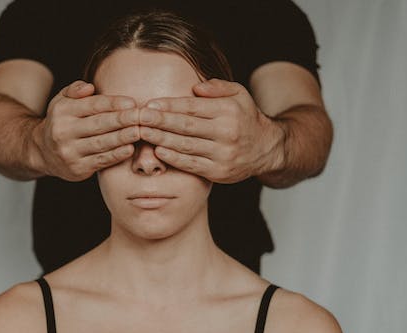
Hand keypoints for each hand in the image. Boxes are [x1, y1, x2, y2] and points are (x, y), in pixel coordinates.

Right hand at [35, 80, 139, 180]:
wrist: (43, 153)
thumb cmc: (62, 122)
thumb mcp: (62, 101)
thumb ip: (75, 90)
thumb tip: (89, 87)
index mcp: (63, 112)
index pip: (92, 105)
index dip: (113, 104)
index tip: (132, 103)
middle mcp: (64, 132)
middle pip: (98, 124)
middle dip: (122, 120)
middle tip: (141, 116)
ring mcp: (70, 152)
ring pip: (101, 143)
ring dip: (122, 137)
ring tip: (139, 131)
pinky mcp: (78, 169)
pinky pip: (100, 161)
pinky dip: (116, 155)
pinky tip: (130, 149)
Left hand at [138, 79, 285, 183]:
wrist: (266, 149)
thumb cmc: (245, 118)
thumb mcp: (239, 94)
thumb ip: (217, 87)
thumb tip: (195, 87)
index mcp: (228, 111)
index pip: (193, 107)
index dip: (170, 106)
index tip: (151, 104)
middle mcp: (226, 133)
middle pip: (186, 126)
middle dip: (160, 121)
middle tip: (139, 117)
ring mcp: (222, 154)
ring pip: (186, 146)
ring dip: (161, 139)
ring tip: (142, 132)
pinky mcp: (218, 172)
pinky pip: (191, 164)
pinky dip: (173, 158)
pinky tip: (158, 151)